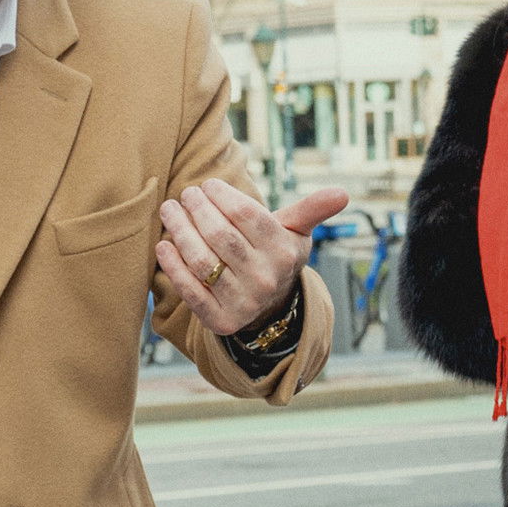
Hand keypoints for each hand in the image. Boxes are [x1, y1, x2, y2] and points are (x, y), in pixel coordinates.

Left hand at [157, 181, 346, 334]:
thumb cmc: (276, 255)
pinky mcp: (220, 320)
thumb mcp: (296, 232)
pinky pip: (190, 291)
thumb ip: (312, 210)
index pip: (247, 215)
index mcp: (284, 252)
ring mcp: (242, 302)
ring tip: (170, 212)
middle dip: (197, 210)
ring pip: (202, 261)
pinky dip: (173, 267)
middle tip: (185, 196)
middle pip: (221, 236)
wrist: (271, 308)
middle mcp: (266, 279)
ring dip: (179, 232)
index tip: (207, 186)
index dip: (222, 196)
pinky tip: (164, 245)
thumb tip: (343, 192)